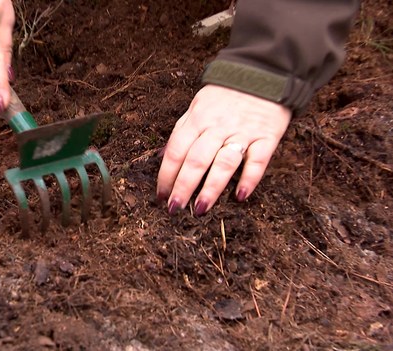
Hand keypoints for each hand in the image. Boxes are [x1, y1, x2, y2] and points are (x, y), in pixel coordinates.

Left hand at [156, 84, 290, 215]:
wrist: (263, 72)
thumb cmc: (225, 94)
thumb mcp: (198, 105)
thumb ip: (183, 130)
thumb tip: (163, 156)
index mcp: (197, 119)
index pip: (176, 150)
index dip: (166, 174)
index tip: (160, 195)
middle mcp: (217, 127)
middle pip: (196, 160)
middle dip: (183, 187)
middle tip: (174, 208)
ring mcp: (243, 132)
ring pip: (223, 163)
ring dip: (211, 188)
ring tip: (200, 208)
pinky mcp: (266, 136)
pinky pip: (257, 161)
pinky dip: (249, 179)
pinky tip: (241, 196)